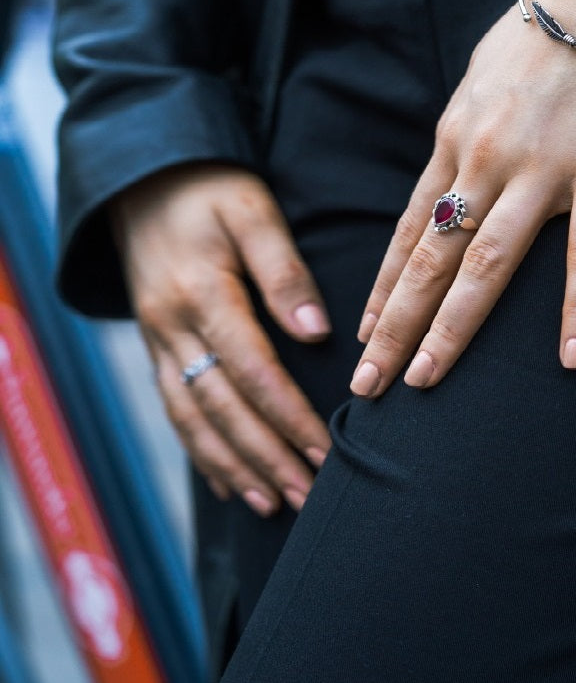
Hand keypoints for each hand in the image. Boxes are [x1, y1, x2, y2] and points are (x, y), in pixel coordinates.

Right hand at [110, 162, 331, 514]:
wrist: (144, 179)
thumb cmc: (209, 190)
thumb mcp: (251, 212)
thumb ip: (283, 271)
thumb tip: (316, 333)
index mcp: (201, 292)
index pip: (251, 369)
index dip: (288, 416)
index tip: (324, 449)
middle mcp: (172, 326)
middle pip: (221, 407)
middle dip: (265, 456)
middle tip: (307, 495)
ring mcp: (158, 339)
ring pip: (192, 417)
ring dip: (232, 465)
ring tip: (272, 502)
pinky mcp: (155, 345)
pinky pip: (174, 408)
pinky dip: (200, 449)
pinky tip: (227, 479)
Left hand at [351, 0, 575, 396]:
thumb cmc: (541, 28)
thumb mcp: (477, 79)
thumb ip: (461, 132)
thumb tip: (448, 172)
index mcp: (453, 141)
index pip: (407, 229)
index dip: (383, 286)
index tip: (362, 333)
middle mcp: (483, 162)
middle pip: (429, 259)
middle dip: (395, 326)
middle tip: (368, 383)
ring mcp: (541, 170)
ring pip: (487, 265)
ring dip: (452, 329)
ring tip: (426, 381)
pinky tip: (575, 359)